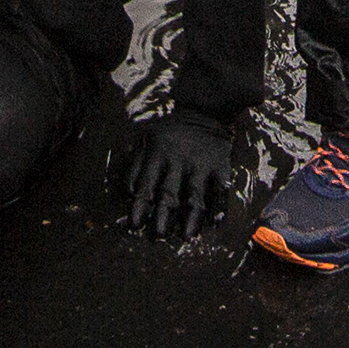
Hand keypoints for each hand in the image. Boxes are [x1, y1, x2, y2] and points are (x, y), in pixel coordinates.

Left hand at [120, 112, 242, 238]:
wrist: (204, 111)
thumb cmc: (169, 133)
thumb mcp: (145, 140)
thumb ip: (135, 166)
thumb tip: (127, 194)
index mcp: (157, 156)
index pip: (145, 185)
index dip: (140, 207)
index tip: (135, 226)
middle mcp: (178, 162)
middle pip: (169, 193)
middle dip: (163, 216)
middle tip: (158, 236)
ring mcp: (201, 164)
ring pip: (196, 194)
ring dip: (192, 217)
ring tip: (188, 236)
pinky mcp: (221, 166)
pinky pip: (221, 189)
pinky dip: (220, 206)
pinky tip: (217, 223)